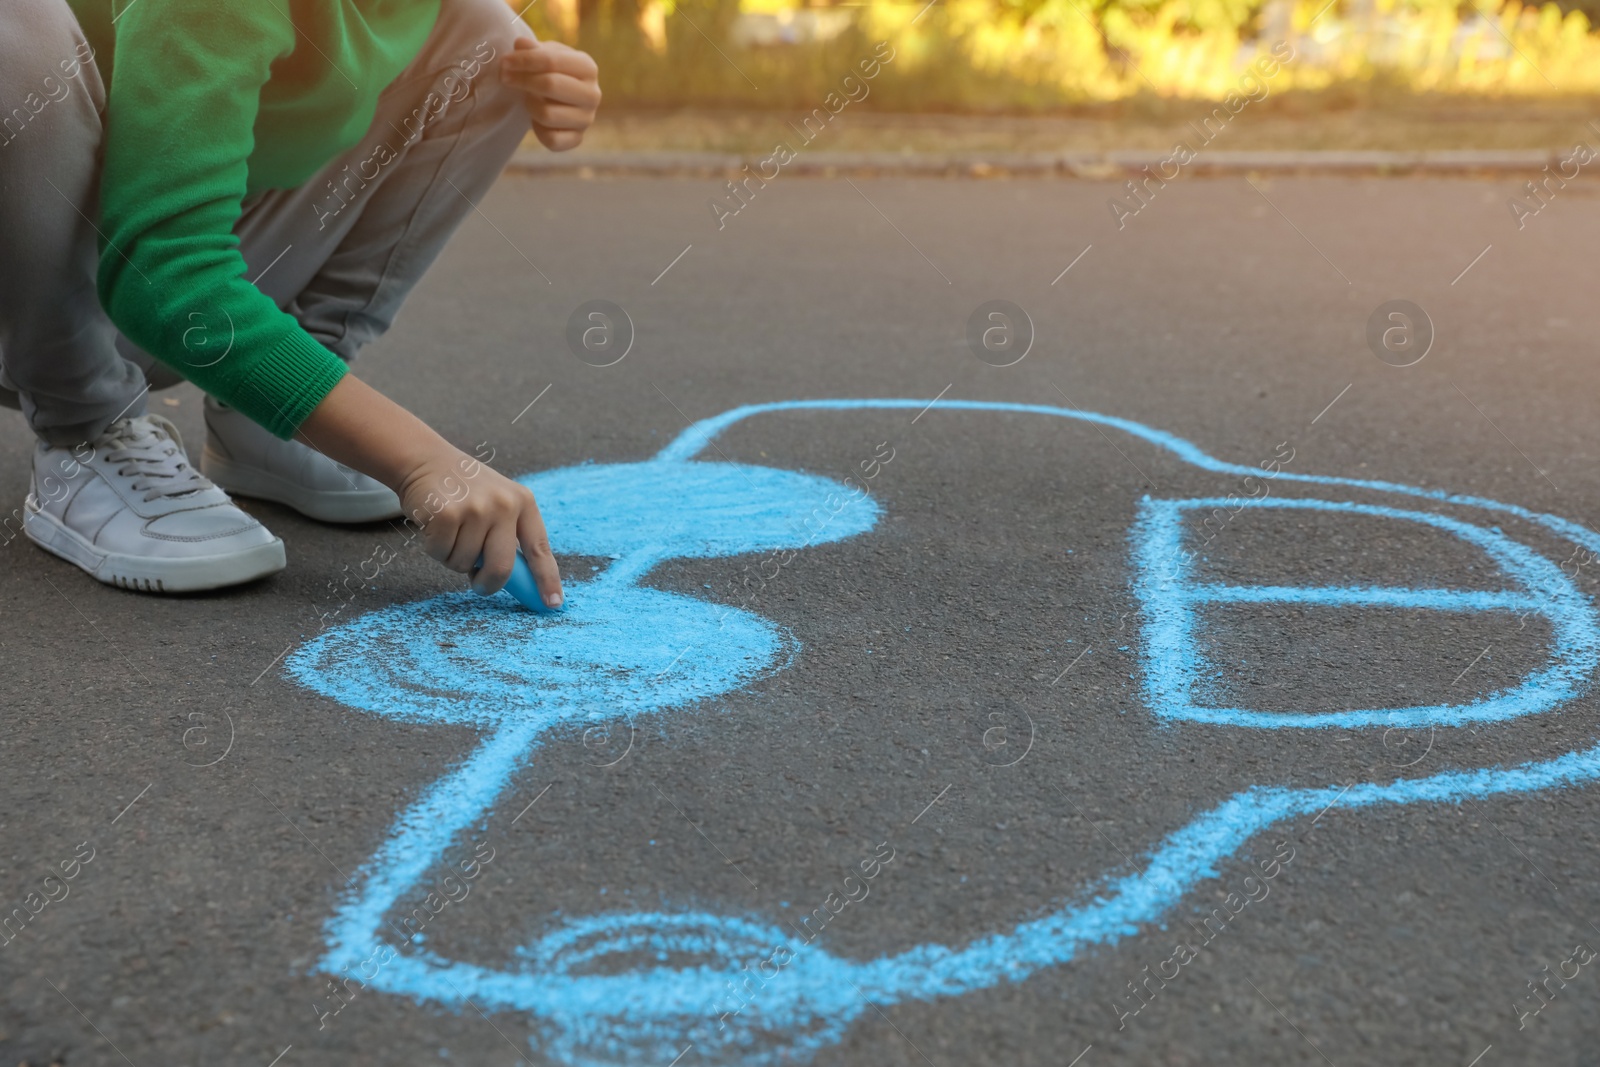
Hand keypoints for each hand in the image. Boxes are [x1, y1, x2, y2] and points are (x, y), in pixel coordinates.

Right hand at [294, 376, 563, 606]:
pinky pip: (442, 554)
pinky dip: (435, 549)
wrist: (426, 460)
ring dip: (455, 559)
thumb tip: (515, 583)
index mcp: (523, 503)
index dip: (547, 579)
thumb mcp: (497, 505)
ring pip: (466, 564)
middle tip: (478, 585)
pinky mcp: (446, 514)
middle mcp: (504, 504)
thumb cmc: (465, 493)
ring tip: (452, 533)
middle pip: (502, 568)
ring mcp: (476, 508)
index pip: (539, 549)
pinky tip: (435, 527)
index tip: (553, 604)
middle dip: (488, 584)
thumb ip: (507, 538)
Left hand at [500, 38, 600, 151]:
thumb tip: (521, 44)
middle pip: (550, 85)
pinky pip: (551, 140)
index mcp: (587, 68)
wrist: (563, 96)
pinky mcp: (577, 139)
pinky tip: (536, 120)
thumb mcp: (545, 53)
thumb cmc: (553, 70)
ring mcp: (587, 119)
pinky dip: (538, 130)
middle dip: (523, 81)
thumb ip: (533, 49)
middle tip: (506, 78)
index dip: (524, 60)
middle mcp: (592, 94)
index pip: (551, 61)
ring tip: (528, 98)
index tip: (504, 62)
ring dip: (530, 105)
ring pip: (547, 115)